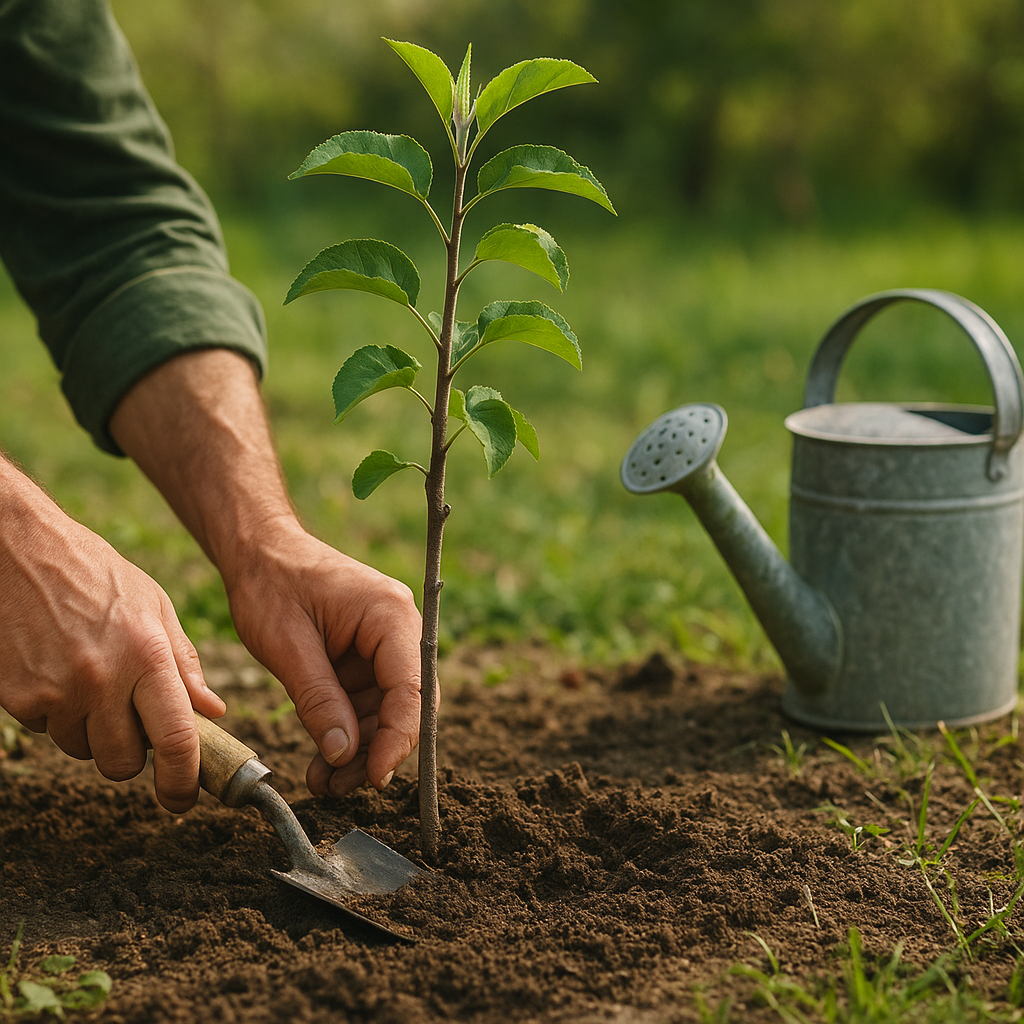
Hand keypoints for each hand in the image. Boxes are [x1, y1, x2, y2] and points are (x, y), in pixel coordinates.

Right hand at [0, 462, 224, 811]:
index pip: (176, 740)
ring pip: (83, 750)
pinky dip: (56, 713)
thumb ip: (184, 664)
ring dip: (92, 731)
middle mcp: (103, 679)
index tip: (183, 799)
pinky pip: (46, 730)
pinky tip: (57, 670)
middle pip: (124, 762)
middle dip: (132, 754)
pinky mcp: (17, 697)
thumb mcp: (153, 606)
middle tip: (131, 719)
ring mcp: (55, 692)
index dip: (183, 781)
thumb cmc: (96, 574)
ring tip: (90, 678)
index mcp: (148, 655)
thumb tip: (213, 712)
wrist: (18, 550)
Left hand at [222, 523, 422, 796]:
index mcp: (390, 615)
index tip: (373, 778)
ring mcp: (384, 644)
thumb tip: (344, 754)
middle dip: (376, 750)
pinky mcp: (366, 657)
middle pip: (406, 704)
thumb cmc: (270, 584)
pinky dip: (346, 734)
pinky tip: (323, 760)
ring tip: (322, 779)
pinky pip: (366, 704)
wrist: (257, 551)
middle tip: (338, 785)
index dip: (398, 738)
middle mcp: (398, 629)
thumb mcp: (287, 646)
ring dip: (359, 749)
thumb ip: (319, 700)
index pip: (412, 687)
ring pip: (387, 712)